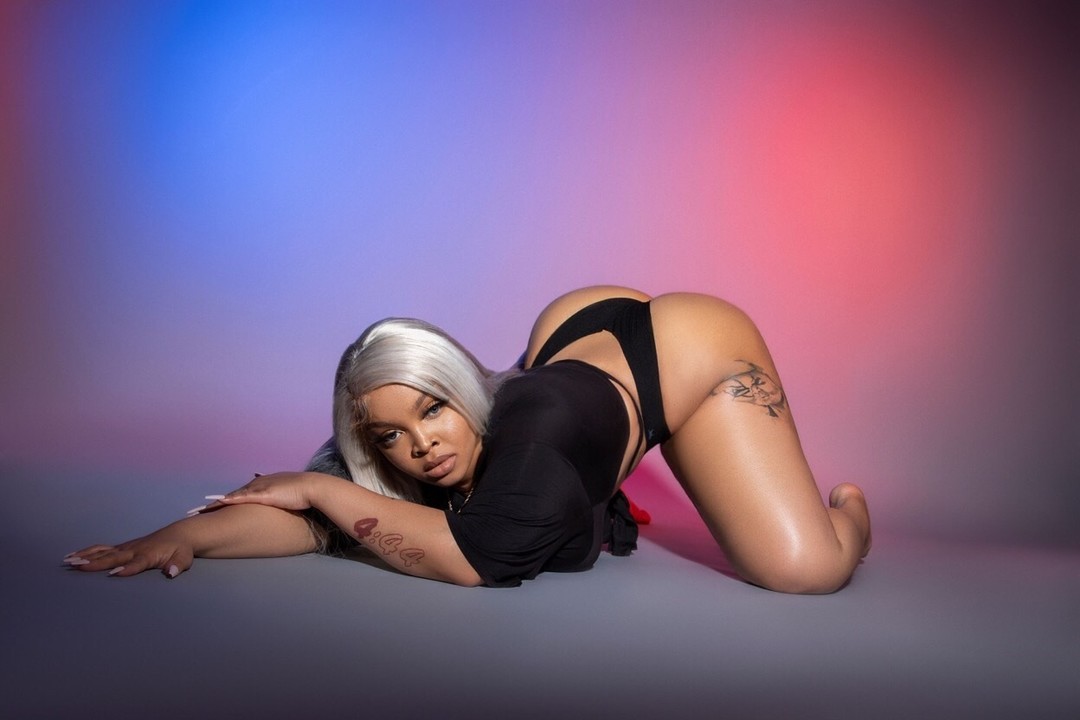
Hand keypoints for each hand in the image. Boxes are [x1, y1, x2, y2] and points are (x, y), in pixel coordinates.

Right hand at [63, 532, 193, 578]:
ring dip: (86, 557)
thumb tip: (171, 572)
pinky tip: (73, 556)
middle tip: (78, 567)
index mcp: (149, 555)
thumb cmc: (181, 550)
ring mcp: (127, 548)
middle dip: (96, 563)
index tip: (114, 574)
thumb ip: (178, 565)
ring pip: (104, 552)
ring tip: (68, 562)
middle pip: (114, 557)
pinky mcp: (122, 548)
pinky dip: (88, 552)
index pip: (137, 563)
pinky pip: (102, 550)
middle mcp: (135, 550)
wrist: (178, 535)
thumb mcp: (184, 559)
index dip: (127, 568)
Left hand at [207, 471, 323, 512]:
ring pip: (233, 495)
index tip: (220, 505)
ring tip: (203, 509)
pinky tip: (217, 503)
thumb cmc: (306, 493)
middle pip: (235, 493)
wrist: (312, 487)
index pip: (244, 492)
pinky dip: (228, 500)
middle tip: (204, 509)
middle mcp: (260, 483)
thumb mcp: (292, 496)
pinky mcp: (261, 495)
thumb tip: (283, 506)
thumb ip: (284, 499)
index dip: (232, 499)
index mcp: (266, 483)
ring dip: (218, 502)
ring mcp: (259, 488)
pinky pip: (240, 498)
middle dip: (220, 501)